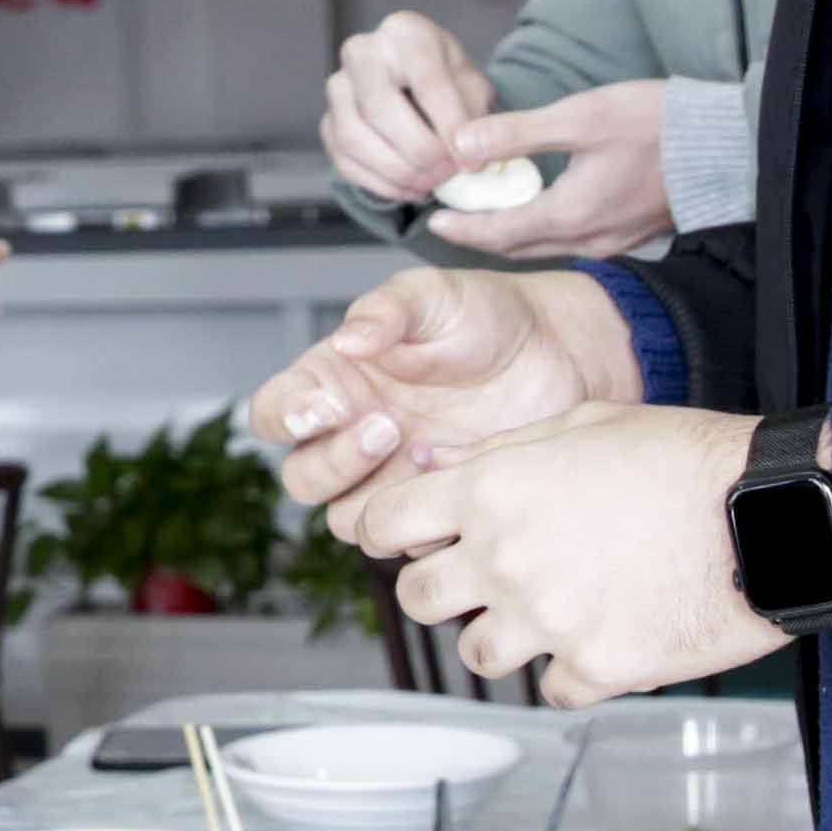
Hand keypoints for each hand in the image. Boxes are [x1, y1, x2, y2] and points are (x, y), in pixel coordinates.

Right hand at [246, 265, 646, 524]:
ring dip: (377, 496)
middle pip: (302, 478)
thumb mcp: (433, 294)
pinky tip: (460, 471)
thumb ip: (387, 310)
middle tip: (388, 428)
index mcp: (334, 380)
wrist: (559, 354)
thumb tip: (349, 340)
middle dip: (337, 461)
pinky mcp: (435, 503)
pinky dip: (426, 516)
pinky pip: (407, 536)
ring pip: (346, 519)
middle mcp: (353, 433)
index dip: (284, 417)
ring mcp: (393, 475)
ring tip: (429, 450)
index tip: (325, 405)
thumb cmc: (485, 315)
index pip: (272, 413)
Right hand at [321, 10, 495, 206]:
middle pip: (380, 108)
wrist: (415, 86)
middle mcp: (362, 53)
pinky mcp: (327, 124)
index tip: (470, 160)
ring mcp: (337, 89)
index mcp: (405, 33)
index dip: (450, 126)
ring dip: (398, 172)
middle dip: (419, 151)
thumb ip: (474, 116)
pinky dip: (381, 184)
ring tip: (431, 184)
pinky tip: (410, 189)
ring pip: (355, 138)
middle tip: (447, 174)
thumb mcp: (473, 86)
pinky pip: (345, 162)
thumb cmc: (448, 82)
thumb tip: (466, 153)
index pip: (426, 81)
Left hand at [343, 402, 779, 703]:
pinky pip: (553, 688)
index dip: (392, 531)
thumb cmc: (687, 459)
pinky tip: (603, 637)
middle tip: (478, 580)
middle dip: (440, 588)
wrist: (771, 514)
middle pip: (416, 598)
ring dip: (503, 635)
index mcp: (492, 490)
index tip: (409, 538)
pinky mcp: (597, 668)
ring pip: (476, 653)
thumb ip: (506, 452)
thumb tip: (450, 469)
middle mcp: (504, 559)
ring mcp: (548, 621)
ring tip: (548, 611)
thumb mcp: (584, 422)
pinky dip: (572, 670)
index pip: (385, 523)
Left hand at [431, 79, 677, 260]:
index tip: (432, 217)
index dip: (462, 227)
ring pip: (545, 246)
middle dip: (480, 234)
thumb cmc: (656, 124)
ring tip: (485, 211)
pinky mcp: (630, 233)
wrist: (727, 143)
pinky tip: (537, 208)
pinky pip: (571, 240)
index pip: (498, 234)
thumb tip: (459, 145)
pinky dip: (543, 229)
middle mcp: (590, 240)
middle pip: (518, 247)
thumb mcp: (580, 117)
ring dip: (511, 233)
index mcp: (571, 215)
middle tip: (450, 216)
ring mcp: (613, 241)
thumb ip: (516, 133)